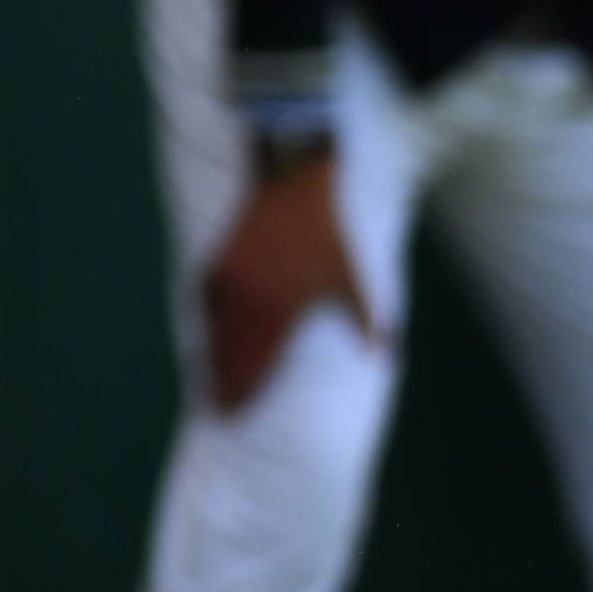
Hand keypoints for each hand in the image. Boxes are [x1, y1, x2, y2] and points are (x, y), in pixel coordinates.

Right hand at [198, 152, 379, 411]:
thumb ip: (363, 317)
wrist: (287, 177)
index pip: (254, 363)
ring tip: (212, 382)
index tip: (233, 414)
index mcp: (278, 310)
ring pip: (214, 330)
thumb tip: (385, 352)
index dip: (243, 391)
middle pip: (228, 354)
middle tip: (219, 409)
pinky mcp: (217, 260)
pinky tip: (207, 333)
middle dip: (223, 384)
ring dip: (212, 358)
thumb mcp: (349, 273)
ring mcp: (226, 280)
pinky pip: (207, 302)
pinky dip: (207, 323)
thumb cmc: (323, 225)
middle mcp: (246, 301)